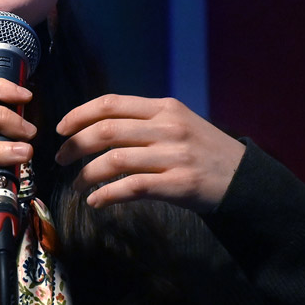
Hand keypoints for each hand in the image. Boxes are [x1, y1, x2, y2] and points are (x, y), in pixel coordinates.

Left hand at [55, 95, 245, 212]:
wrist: (243, 179)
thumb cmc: (203, 151)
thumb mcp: (178, 123)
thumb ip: (143, 121)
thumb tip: (97, 127)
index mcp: (164, 107)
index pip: (111, 103)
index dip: (79, 114)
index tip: (61, 129)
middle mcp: (168, 127)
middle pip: (106, 131)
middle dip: (75, 145)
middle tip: (61, 159)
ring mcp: (174, 155)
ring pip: (115, 160)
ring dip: (87, 174)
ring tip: (78, 184)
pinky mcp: (178, 184)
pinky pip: (131, 188)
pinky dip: (107, 195)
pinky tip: (96, 201)